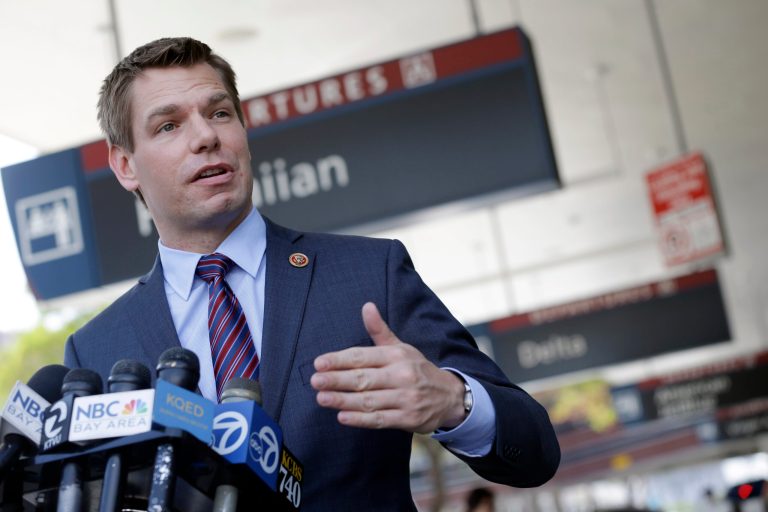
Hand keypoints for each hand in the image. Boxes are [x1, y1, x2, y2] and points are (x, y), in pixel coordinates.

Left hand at [310, 302, 466, 433]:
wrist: (450, 397)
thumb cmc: (417, 370)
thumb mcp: (401, 347)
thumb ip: (379, 330)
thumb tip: (366, 306)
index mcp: (397, 355)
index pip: (363, 356)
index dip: (339, 360)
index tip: (319, 363)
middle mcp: (402, 375)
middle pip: (364, 378)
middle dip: (337, 380)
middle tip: (315, 381)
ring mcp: (406, 398)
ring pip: (369, 400)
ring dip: (344, 400)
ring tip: (322, 398)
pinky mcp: (408, 419)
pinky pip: (380, 419)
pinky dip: (361, 419)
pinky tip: (343, 416)